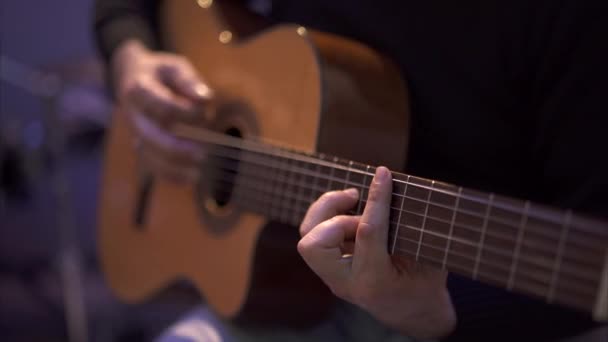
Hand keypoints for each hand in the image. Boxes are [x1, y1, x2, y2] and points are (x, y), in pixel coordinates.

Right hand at [112, 39, 211, 181]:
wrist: (133, 77)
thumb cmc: (161, 72)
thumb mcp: (174, 66)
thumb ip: (189, 81)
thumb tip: (205, 98)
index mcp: (138, 90)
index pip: (161, 107)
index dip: (185, 114)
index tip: (205, 113)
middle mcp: (132, 115)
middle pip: (151, 137)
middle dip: (177, 149)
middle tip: (203, 155)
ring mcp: (135, 133)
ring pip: (150, 156)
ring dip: (176, 166)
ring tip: (201, 171)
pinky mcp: (142, 147)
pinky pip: (153, 166)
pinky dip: (171, 175)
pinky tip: (192, 178)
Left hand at [298, 167, 455, 338]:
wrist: (413, 310)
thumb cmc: (425, 282)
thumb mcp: (430, 258)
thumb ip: (415, 229)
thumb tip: (397, 187)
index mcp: (376, 281)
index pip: (367, 233)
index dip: (377, 199)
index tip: (383, 174)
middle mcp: (346, 282)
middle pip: (314, 244)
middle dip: (336, 216)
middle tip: (360, 204)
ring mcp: (333, 277)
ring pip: (307, 237)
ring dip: (327, 212)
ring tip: (353, 200)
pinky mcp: (328, 267)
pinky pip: (314, 235)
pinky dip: (328, 216)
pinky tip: (350, 210)